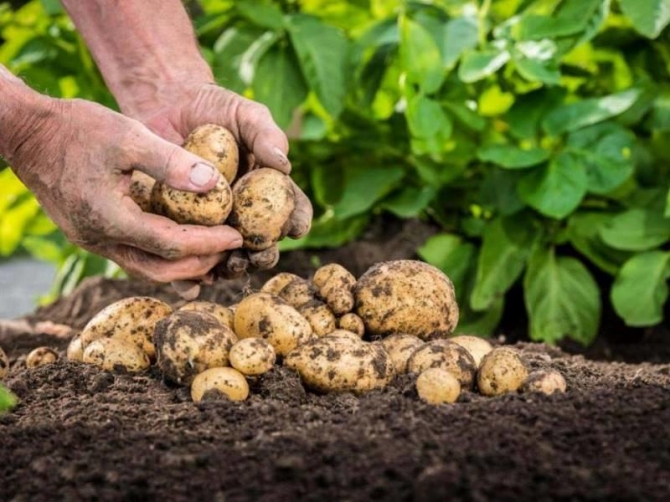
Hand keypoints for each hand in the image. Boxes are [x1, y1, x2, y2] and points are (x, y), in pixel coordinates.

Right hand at [8, 97, 242, 281]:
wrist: (27, 132)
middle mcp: (99, 239)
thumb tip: (215, 184)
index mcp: (110, 219)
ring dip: (182, 266)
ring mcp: (91, 240)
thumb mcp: (128, 136)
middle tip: (230, 249)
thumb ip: (171, 162)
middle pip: (161, 270)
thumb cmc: (76, 128)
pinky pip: (133, 256)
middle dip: (200, 263)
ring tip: (214, 254)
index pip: (172, 245)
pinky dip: (162, 257)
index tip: (238, 237)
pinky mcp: (90, 234)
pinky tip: (182, 248)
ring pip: (146, 269)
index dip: (209, 244)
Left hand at [133, 82, 312, 293]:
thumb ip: (267, 136)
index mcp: (268, 191)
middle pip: (262, 243)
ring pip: (227, 257)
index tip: (295, 228)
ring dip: (230, 267)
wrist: (167, 106)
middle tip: (258, 253)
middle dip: (263, 255)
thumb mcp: (246, 114)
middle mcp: (244, 213)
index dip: (297, 222)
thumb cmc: (215, 108)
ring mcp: (213, 223)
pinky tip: (192, 280)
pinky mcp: (180, 227)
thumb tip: (284, 166)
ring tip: (226, 266)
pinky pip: (188, 255)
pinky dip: (191, 273)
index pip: (292, 211)